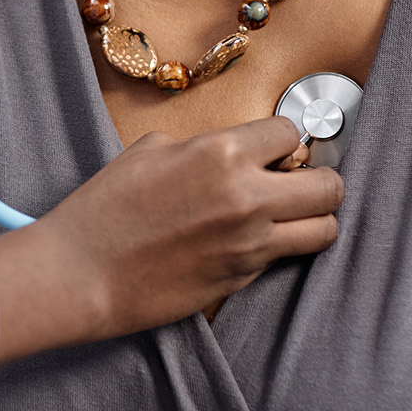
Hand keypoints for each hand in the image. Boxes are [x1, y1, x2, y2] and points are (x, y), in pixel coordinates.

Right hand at [0, 116, 343, 365]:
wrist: (82, 272)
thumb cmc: (106, 209)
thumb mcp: (151, 150)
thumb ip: (204, 145)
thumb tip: (238, 151)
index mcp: (222, 153)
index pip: (291, 133)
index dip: (283, 138)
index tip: (275, 147)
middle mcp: (246, 197)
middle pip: (328, 184)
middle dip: (318, 179)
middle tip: (299, 181)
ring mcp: (250, 243)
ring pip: (324, 228)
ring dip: (314, 218)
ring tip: (292, 215)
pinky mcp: (243, 278)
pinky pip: (288, 257)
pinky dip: (283, 247)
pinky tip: (255, 239)